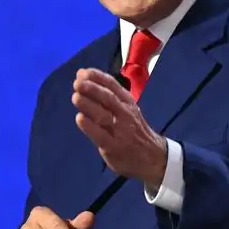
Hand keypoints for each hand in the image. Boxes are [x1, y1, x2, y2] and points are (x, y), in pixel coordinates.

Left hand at [72, 68, 166, 187]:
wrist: (152, 156)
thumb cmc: (133, 129)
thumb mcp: (127, 108)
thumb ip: (107, 95)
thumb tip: (82, 76)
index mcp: (127, 102)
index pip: (112, 85)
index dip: (97, 77)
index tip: (82, 72)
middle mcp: (125, 114)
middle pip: (108, 98)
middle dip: (92, 89)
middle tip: (77, 83)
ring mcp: (120, 131)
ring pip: (103, 115)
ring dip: (88, 105)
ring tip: (75, 97)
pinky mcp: (113, 147)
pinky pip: (100, 135)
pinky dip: (89, 126)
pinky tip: (79, 118)